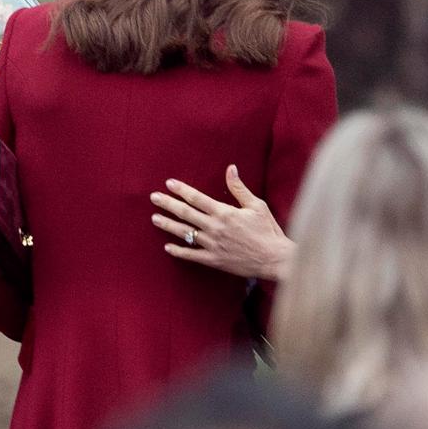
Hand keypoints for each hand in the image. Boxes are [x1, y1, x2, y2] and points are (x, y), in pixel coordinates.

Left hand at [150, 165, 294, 280]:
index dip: (182, 190)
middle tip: (154, 198)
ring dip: (168, 225)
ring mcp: (212, 245)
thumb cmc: (267, 230)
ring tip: (155, 218)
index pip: (197, 198)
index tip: (169, 184)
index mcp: (224, 212)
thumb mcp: (256, 205)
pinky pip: (191, 255)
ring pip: (184, 233)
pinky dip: (178, 251)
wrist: (273, 258)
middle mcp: (214, 227)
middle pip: (186, 213)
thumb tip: (230, 168)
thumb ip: (239, 188)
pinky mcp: (214, 260)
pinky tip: (167, 247)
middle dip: (168, 204)